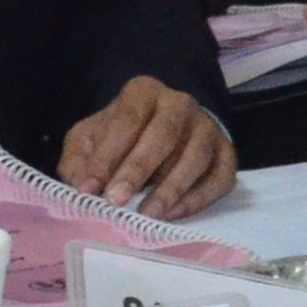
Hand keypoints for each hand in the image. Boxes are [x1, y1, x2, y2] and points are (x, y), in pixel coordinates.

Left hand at [61, 77, 231, 213]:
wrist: (161, 132)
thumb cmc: (121, 137)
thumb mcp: (91, 138)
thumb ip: (80, 159)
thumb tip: (80, 184)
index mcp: (144, 92)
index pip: (127, 120)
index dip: (107, 156)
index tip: (88, 189)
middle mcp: (180, 103)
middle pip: (164, 135)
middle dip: (138, 170)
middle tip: (116, 201)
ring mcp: (207, 128)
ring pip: (195, 156)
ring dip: (170, 188)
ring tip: (147, 214)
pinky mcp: (226, 153)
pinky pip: (220, 177)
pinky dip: (198, 199)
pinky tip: (173, 214)